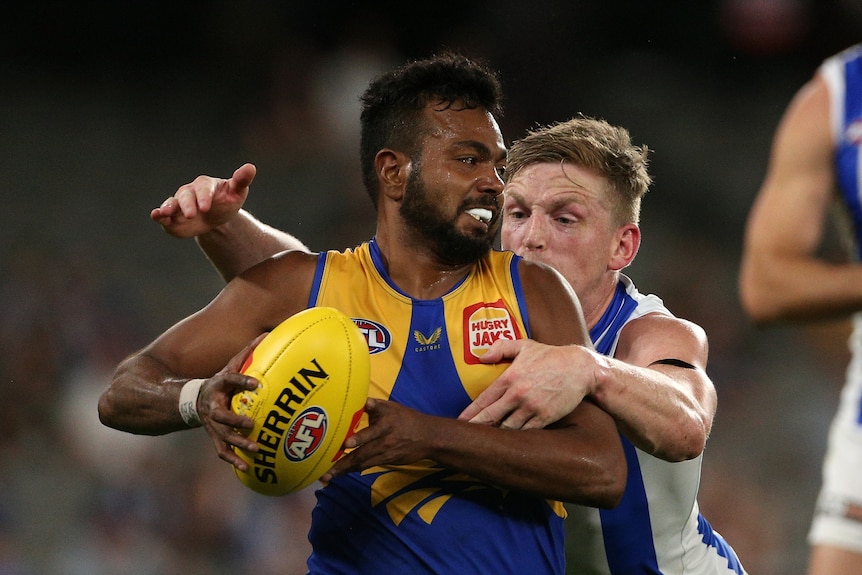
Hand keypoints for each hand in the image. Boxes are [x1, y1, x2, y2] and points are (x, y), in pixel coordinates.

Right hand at [150, 163, 256, 237]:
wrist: (217, 218)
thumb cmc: (227, 201)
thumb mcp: (237, 192)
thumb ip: (241, 180)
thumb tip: (251, 167)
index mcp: (205, 185)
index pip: (204, 188)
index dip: (204, 197)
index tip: (206, 207)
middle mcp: (189, 192)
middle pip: (185, 196)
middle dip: (187, 205)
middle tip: (192, 215)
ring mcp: (179, 204)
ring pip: (172, 203)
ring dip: (167, 208)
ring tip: (164, 213)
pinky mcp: (172, 217)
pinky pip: (163, 215)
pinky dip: (158, 215)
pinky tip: (156, 216)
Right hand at [197, 333, 266, 470]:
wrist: (192, 401)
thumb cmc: (219, 382)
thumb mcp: (229, 366)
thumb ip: (247, 353)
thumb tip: (267, 333)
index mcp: (217, 386)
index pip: (230, 380)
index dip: (242, 381)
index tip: (257, 384)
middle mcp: (213, 407)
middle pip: (222, 416)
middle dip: (236, 421)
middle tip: (252, 424)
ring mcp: (212, 425)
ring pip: (223, 437)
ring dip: (239, 444)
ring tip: (255, 449)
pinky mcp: (215, 437)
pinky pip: (223, 451)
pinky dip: (233, 460)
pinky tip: (246, 468)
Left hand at [320, 398, 431, 481]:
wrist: (428, 437)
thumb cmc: (406, 419)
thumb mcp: (392, 408)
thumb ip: (374, 405)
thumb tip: (360, 399)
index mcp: (385, 426)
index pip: (370, 433)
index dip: (359, 439)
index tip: (346, 443)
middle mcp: (384, 442)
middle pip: (362, 455)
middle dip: (343, 464)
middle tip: (326, 473)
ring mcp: (385, 454)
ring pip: (362, 464)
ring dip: (345, 470)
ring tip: (327, 477)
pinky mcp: (387, 462)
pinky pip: (367, 466)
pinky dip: (354, 469)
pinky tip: (341, 473)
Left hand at [458, 339, 592, 429]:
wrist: (580, 368)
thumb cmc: (551, 356)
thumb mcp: (524, 346)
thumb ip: (501, 348)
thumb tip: (482, 357)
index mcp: (510, 378)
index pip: (483, 399)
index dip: (470, 412)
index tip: (460, 421)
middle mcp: (518, 395)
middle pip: (490, 417)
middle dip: (476, 427)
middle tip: (465, 436)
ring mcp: (532, 408)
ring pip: (507, 428)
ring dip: (495, 435)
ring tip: (484, 441)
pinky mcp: (545, 418)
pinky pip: (525, 432)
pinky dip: (516, 438)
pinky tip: (508, 442)